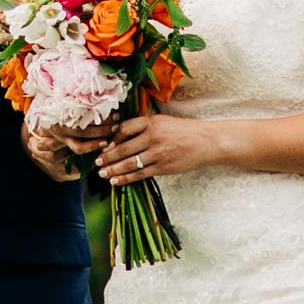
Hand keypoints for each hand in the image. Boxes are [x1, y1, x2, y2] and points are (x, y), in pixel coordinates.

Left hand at [93, 113, 220, 187]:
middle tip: (96, 162)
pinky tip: (115, 181)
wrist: (207, 142)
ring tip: (102, 173)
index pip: (124, 128)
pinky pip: (140, 174)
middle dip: (107, 157)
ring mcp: (158, 153)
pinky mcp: (163, 167)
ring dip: (113, 169)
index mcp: (152, 122)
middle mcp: (153, 136)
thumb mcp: (164, 122)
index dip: (113, 138)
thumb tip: (123, 135)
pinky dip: (125, 179)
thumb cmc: (186, 131)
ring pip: (129, 163)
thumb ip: (145, 126)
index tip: (106, 144)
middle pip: (123, 148)